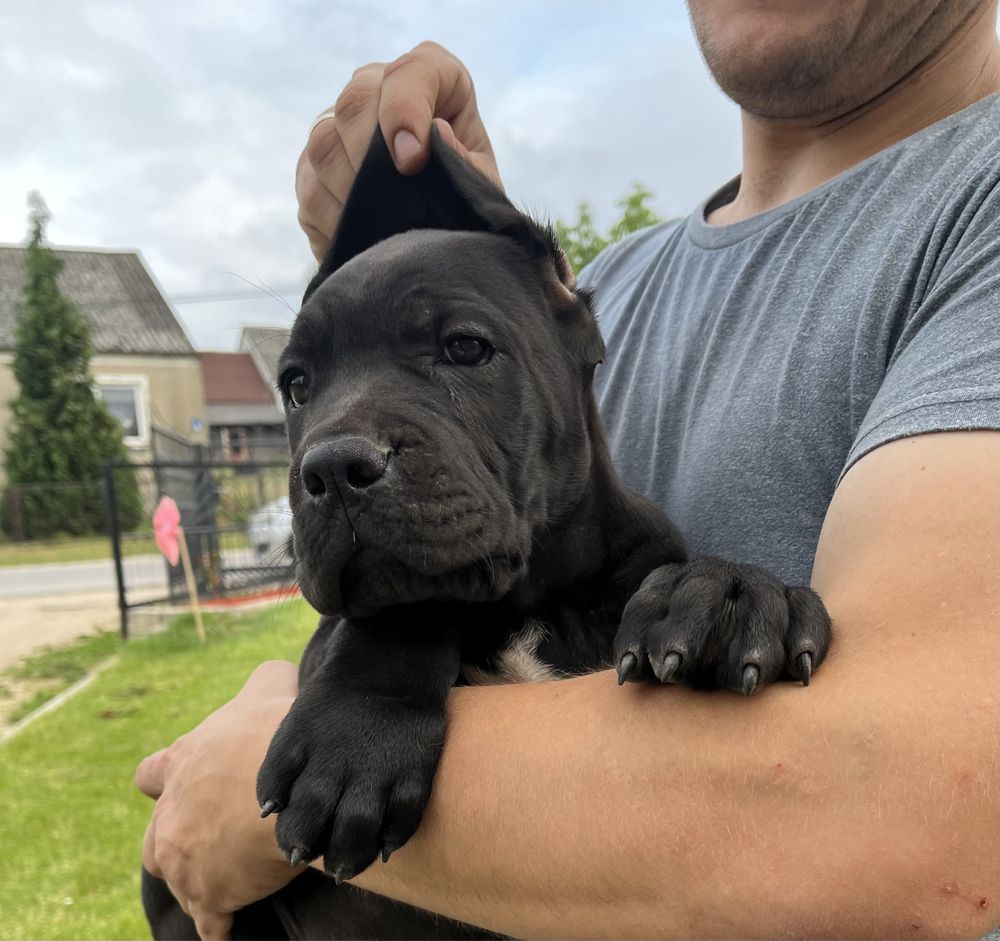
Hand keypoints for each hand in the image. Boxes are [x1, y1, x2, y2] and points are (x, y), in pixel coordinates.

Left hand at [136, 661, 300, 939]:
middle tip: (207, 840)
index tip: (184, 785)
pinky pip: (210, 924)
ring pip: (176, 881)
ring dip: (195, 882)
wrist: (292, 791)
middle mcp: (172, 815)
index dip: (166, 779)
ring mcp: (185, 862)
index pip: (153, 772)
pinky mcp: (210, 898)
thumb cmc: (277, 733)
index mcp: (182, 763)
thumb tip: (277, 669)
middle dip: (176, 840)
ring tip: (222, 884)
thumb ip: (265, 677)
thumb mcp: (270, 685)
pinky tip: (230, 928)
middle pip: (154, 838)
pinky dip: (219, 926)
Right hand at [296, 41, 501, 260]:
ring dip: (353, 192)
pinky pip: (311, 189)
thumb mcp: (479, 184)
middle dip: (373, 155)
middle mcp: (377, 90)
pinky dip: (336, 219)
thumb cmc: (465, 197)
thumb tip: (437, 134)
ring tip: (383, 224)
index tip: (412, 161)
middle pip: (355, 102)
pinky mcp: (311, 170)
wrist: (436, 236)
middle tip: (394, 201)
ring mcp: (337, 127)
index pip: (412, 72)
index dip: (406, 110)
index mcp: (432, 79)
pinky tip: (363, 237)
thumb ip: (465, 163)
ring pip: (324, 144)